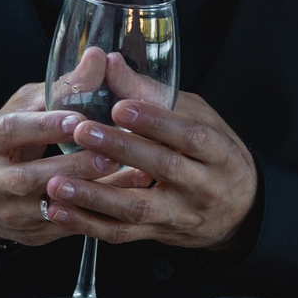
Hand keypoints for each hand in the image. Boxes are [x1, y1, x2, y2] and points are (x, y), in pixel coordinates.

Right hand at [0, 80, 142, 246]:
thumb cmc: (11, 140)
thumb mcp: (25, 108)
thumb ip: (60, 88)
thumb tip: (97, 57)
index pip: (10, 131)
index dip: (44, 126)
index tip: (78, 119)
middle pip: (29, 177)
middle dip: (73, 165)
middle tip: (111, 152)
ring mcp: (9, 211)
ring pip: (51, 207)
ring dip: (92, 192)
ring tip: (131, 176)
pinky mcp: (30, 234)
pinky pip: (66, 227)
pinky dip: (97, 212)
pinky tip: (126, 199)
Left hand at [42, 49, 259, 251]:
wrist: (240, 209)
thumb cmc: (212, 152)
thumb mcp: (196, 117)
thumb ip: (152, 93)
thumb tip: (109, 62)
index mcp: (218, 151)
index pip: (190, 136)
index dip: (156, 121)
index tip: (120, 106)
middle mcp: (203, 185)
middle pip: (163, 168)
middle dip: (120, 149)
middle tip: (81, 132)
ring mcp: (180, 214)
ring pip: (137, 207)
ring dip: (94, 196)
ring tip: (57, 181)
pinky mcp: (158, 234)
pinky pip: (121, 234)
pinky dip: (86, 224)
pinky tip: (58, 210)